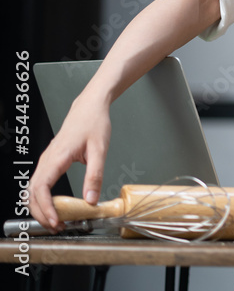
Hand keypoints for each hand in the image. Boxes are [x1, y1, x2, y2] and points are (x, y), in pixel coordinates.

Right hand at [29, 94, 111, 229]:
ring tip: (57, 220)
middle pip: (32, 193)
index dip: (46, 208)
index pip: (41, 189)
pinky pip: (39, 184)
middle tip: (57, 227)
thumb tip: (91, 200)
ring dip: (41, 207)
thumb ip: (95, 176)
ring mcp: (46, 160)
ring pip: (33, 190)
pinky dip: (43, 198)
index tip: (56, 221)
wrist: (89, 107)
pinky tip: (56, 206)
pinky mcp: (49, 161)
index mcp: (57, 157)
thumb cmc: (94, 124)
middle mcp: (46, 160)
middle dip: (41, 213)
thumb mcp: (100, 150)